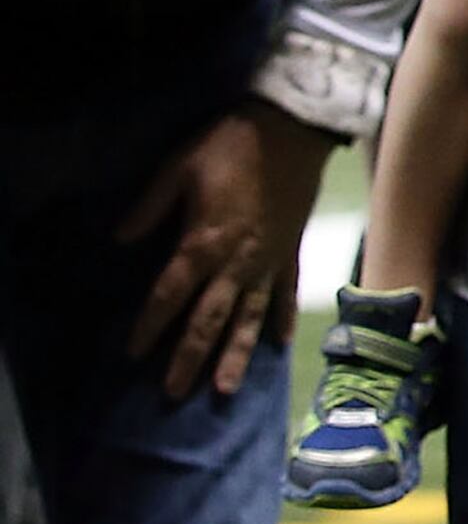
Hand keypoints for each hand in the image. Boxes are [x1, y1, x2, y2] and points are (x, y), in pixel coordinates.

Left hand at [117, 103, 335, 399]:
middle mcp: (236, 263)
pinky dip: (282, 321)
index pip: (169, 295)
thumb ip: (148, 207)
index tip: (132, 353)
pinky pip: (286, 295)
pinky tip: (279, 346)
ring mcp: (268, 262)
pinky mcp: (291, 253)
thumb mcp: (177, 169)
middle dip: (189, 358)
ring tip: (224, 388)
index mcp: (204, 243)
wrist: (292, 130)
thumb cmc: (229, 146)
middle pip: (209, 319)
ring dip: (236, 355)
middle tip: (174, 393)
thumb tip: (119, 240)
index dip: (149, 325)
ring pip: (249, 318)